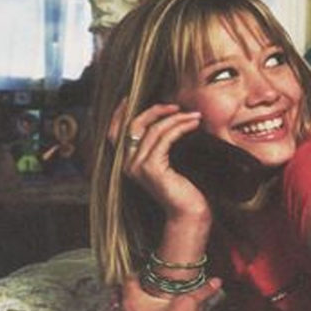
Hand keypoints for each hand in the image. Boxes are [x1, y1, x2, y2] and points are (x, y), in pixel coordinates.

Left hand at [100, 274, 222, 310]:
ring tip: (131, 307)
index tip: (146, 275)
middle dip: (126, 291)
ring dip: (119, 309)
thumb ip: (200, 293)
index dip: (138, 274)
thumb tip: (214, 283)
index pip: (130, 279)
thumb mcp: (187, 309)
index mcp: (133, 303)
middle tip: (139, 289)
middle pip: (116, 296)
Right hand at [108, 99, 208, 220]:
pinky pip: (164, 139)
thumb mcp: (168, 161)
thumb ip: (160, 144)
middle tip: (177, 106)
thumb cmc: (184, 188)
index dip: (120, 113)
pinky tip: (192, 125)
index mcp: (128, 162)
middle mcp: (127, 164)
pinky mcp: (151, 168)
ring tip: (194, 116)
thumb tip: (168, 118)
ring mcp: (137, 166)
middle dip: (155, 110)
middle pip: (134, 125)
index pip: (116, 132)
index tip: (131, 97)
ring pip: (153, 130)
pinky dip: (179, 128)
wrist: (189, 212)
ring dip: (175, 118)